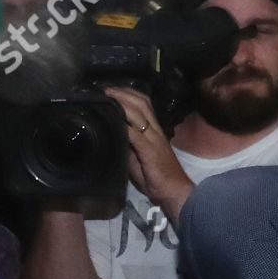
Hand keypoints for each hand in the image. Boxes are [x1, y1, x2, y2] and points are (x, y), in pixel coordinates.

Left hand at [102, 86, 194, 220]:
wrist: (172, 189)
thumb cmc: (154, 174)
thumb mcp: (136, 154)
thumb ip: (126, 142)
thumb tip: (110, 133)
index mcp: (153, 129)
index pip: (143, 104)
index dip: (128, 94)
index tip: (110, 90)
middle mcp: (155, 130)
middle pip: (141, 103)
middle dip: (123, 93)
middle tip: (106, 89)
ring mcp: (153, 138)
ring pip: (140, 114)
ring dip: (123, 104)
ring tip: (109, 97)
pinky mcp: (150, 150)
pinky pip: (137, 134)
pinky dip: (125, 125)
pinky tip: (115, 119)